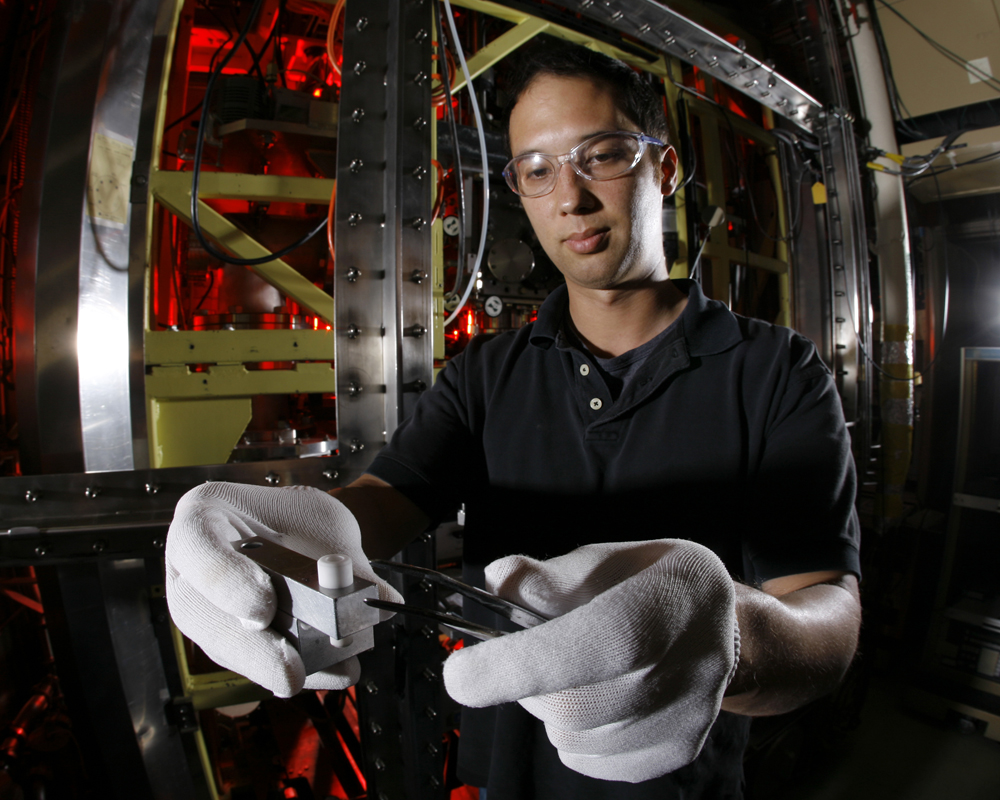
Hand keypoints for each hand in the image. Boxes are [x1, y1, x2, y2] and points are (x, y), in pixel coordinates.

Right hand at [166, 482, 401, 697]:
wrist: (300, 534)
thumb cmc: (299, 518)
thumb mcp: (327, 523)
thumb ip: (346, 560)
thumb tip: (381, 600)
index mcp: (204, 514)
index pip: (195, 543)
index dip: (224, 580)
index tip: (264, 609)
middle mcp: (190, 564)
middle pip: (199, 610)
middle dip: (248, 648)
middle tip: (291, 671)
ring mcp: (204, 605)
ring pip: (222, 645)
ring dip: (270, 667)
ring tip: (317, 676)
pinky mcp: (226, 638)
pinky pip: (247, 661)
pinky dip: (284, 671)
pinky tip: (320, 676)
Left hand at [442, 540, 738, 782]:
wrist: (717, 621)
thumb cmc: (647, 583)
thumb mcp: (602, 560)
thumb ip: (549, 576)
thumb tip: (499, 580)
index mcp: (664, 603)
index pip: (592, 644)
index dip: (520, 664)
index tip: (460, 675)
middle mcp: (689, 665)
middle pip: (573, 706)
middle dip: (528, 683)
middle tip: (534, 651)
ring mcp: (689, 715)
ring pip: (576, 739)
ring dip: (550, 709)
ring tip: (574, 669)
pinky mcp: (680, 749)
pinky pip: (593, 760)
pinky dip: (574, 734)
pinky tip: (594, 695)